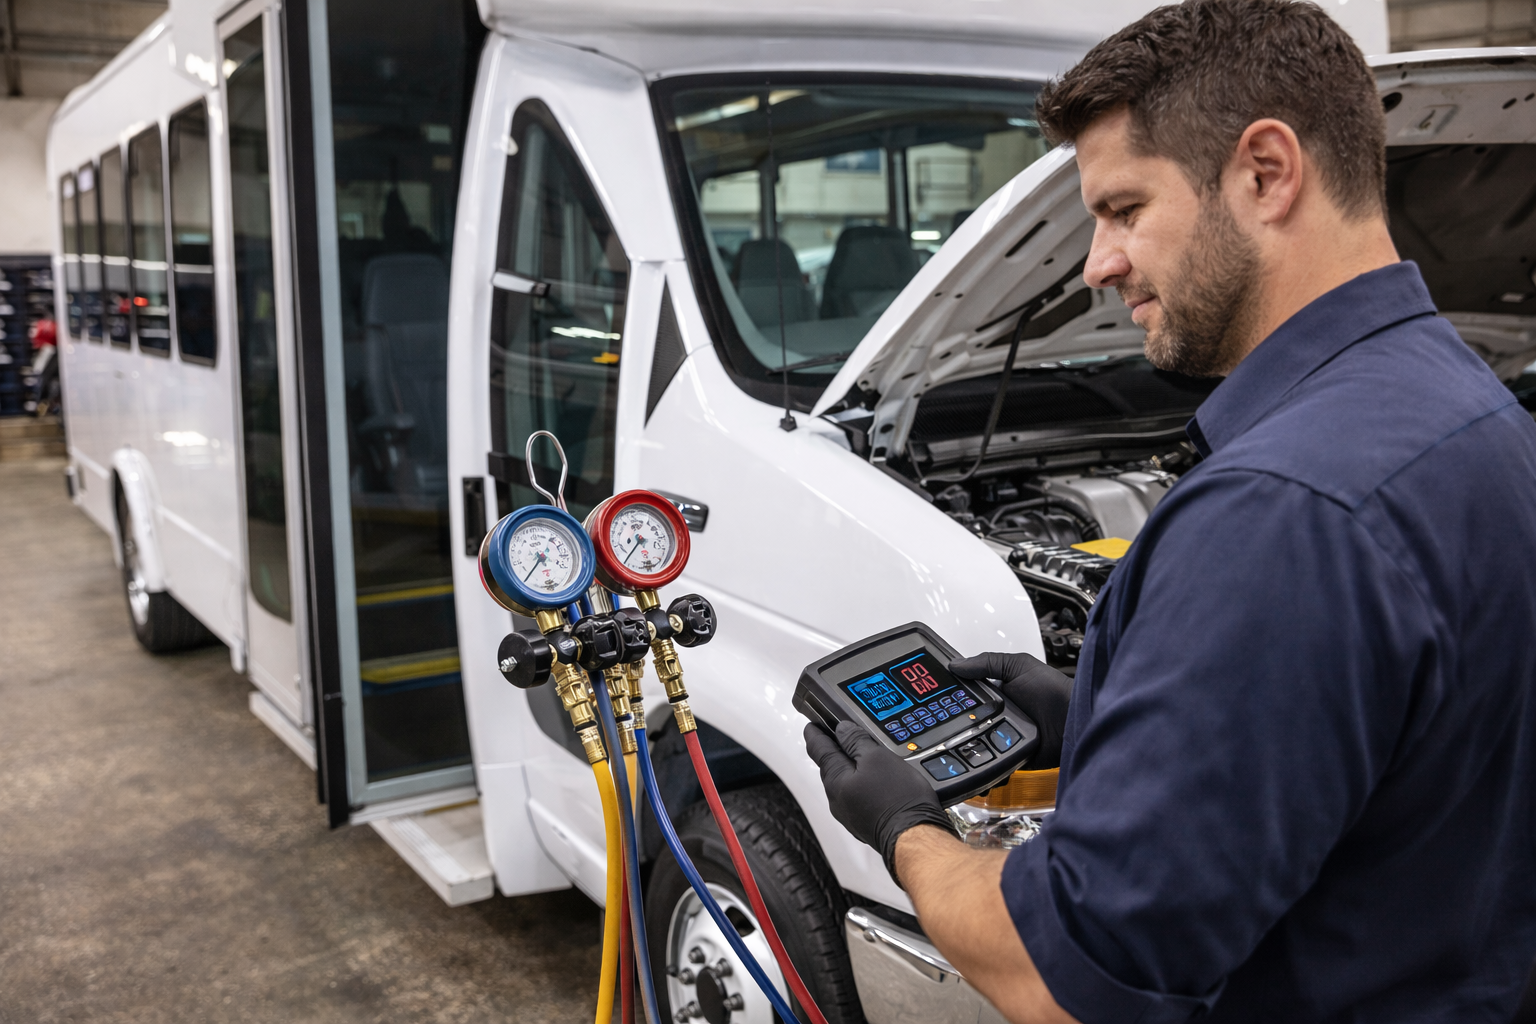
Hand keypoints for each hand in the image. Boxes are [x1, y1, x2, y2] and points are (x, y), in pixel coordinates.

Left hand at [804, 720, 955, 886]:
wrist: (915, 837)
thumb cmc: (898, 800)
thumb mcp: (877, 758)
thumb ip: (856, 741)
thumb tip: (842, 730)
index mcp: (836, 780)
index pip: (818, 750)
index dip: (815, 734)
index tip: (812, 726)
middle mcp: (838, 799)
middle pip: (830, 767)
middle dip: (833, 751)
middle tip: (836, 736)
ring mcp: (851, 814)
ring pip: (845, 783)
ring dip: (851, 768)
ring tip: (862, 756)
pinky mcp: (866, 823)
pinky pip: (858, 796)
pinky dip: (862, 784)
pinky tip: (876, 781)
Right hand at [950, 651, 1071, 768]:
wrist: (1074, 721)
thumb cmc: (1054, 692)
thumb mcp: (1019, 666)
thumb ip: (988, 662)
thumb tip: (956, 664)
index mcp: (997, 692)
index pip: (966, 694)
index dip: (951, 696)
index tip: (934, 699)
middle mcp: (997, 714)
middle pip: (966, 720)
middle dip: (954, 723)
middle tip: (941, 725)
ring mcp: (1002, 736)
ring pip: (974, 743)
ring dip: (966, 744)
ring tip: (953, 744)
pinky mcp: (1009, 755)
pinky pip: (990, 761)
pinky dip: (983, 762)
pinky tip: (974, 760)